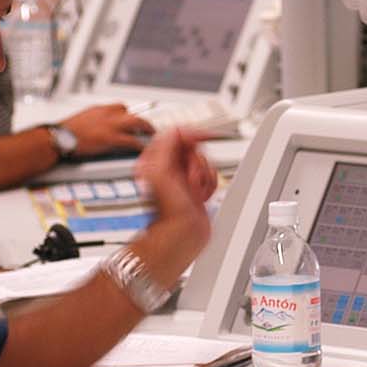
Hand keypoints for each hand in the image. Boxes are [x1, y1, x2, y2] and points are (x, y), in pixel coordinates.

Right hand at [60, 103, 153, 157]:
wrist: (59, 137)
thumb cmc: (65, 132)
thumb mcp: (80, 120)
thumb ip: (92, 121)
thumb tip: (95, 128)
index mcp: (99, 109)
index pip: (120, 107)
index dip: (128, 115)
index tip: (131, 120)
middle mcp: (107, 114)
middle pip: (131, 112)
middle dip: (142, 120)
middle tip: (148, 127)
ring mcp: (110, 126)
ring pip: (137, 122)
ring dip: (147, 128)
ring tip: (152, 135)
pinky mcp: (110, 138)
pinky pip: (131, 140)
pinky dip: (139, 144)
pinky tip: (143, 148)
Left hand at [129, 130, 217, 284]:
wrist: (181, 237)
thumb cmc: (169, 212)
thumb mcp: (161, 171)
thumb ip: (167, 145)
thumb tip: (178, 130)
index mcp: (155, 160)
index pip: (176, 134)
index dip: (192, 135)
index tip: (203, 137)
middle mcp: (169, 168)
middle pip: (194, 148)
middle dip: (197, 163)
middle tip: (191, 179)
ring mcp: (183, 179)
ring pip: (205, 162)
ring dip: (204, 177)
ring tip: (194, 192)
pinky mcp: (197, 189)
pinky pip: (210, 177)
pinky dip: (209, 186)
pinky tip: (200, 197)